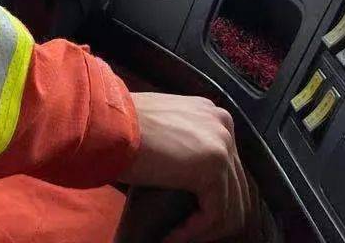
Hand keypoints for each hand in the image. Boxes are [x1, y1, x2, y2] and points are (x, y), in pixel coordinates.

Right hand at [119, 93, 252, 241]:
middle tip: (184, 232)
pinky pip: (214, 215)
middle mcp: (223, 125)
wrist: (109, 123)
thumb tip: (194, 180)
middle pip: (236, 188)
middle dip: (212, 218)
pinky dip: (193, 232)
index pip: (229, 168)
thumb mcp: (165, 128)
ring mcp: (222, 145)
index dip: (210, 199)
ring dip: (202, 229)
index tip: (186, 216)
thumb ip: (187, 143)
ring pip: (230, 207)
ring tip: (175, 237)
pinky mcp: (214, 168)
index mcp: (212, 114)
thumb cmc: (122, 126)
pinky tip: (170, 237)